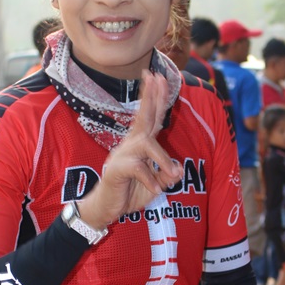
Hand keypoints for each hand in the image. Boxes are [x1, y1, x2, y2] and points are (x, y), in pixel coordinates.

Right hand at [78, 72, 182, 229]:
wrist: (106, 208)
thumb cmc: (129, 193)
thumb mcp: (155, 185)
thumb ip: (166, 177)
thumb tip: (177, 170)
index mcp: (139, 145)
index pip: (151, 118)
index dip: (157, 99)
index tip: (159, 77)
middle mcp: (131, 145)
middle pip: (143, 118)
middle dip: (151, 97)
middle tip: (155, 76)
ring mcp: (122, 155)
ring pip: (146, 145)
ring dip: (162, 159)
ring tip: (173, 174)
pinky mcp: (117, 170)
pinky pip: (138, 168)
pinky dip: (150, 179)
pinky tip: (156, 190)